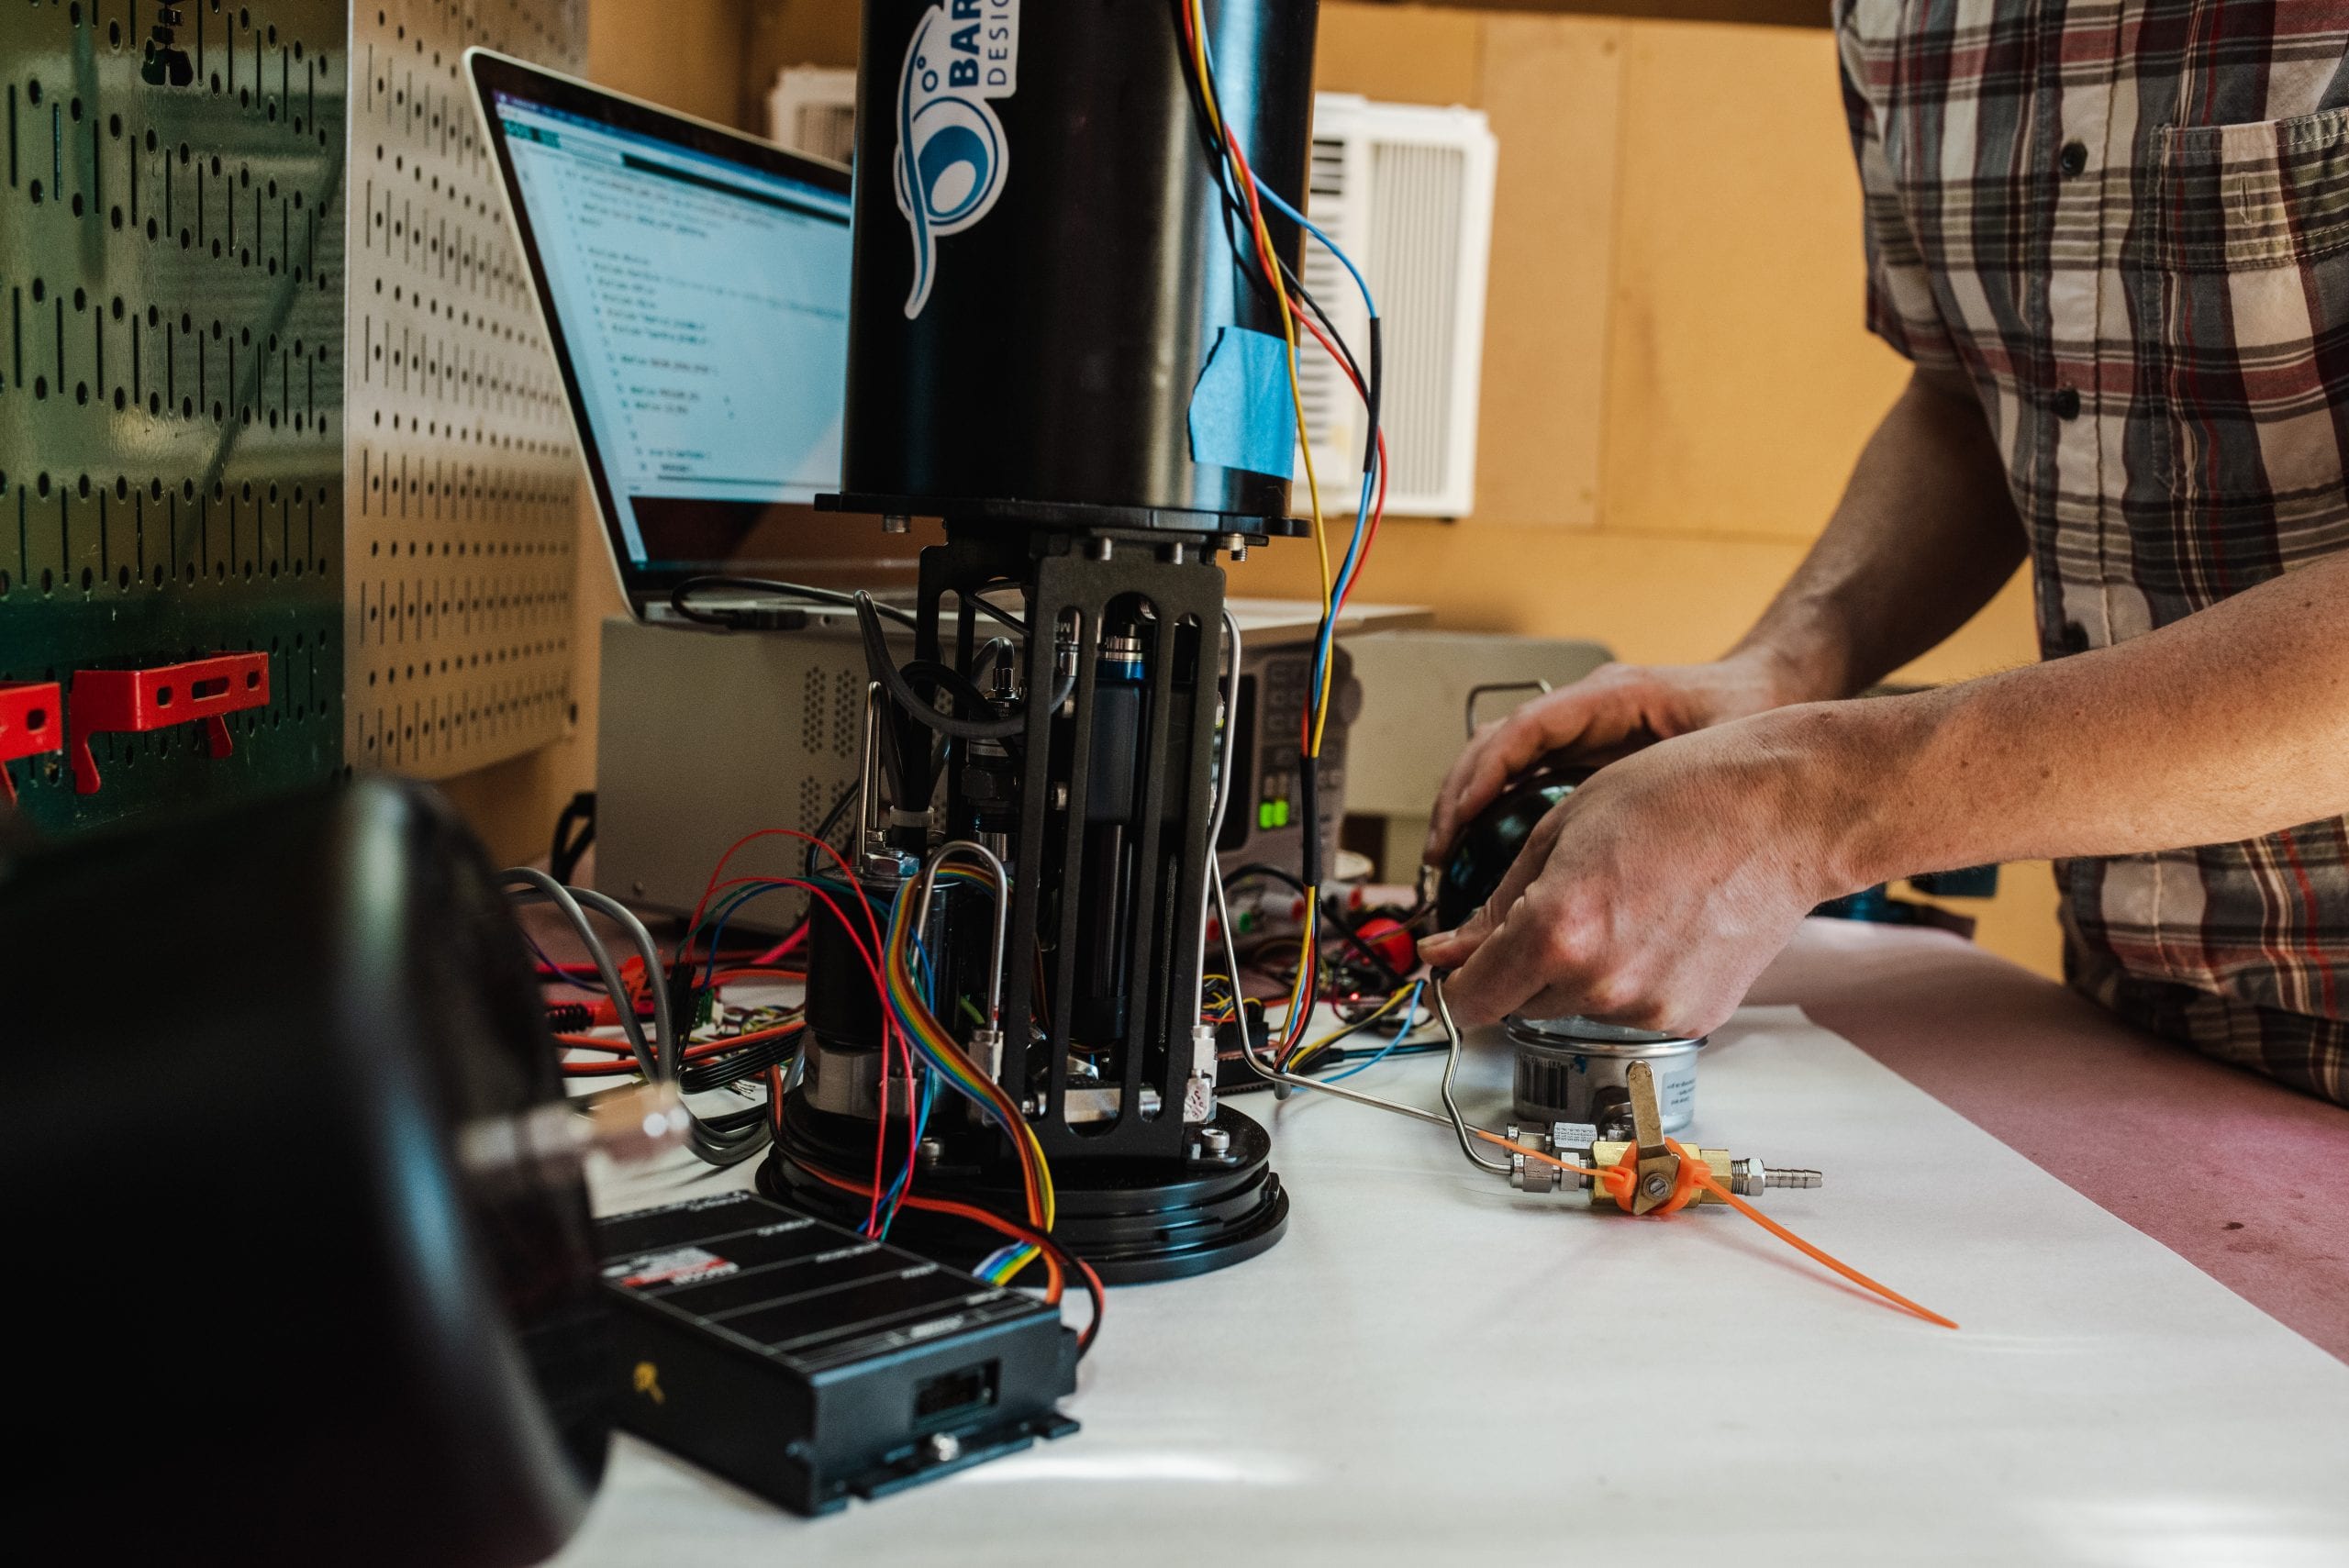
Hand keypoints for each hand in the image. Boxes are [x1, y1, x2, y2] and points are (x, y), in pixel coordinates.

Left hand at [1417, 708, 1859, 1032]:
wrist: (1787, 811)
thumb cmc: (1683, 795)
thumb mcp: (1563, 826)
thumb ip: (1499, 900)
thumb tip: (1453, 947)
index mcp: (1555, 930)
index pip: (1469, 999)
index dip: (1456, 980)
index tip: (1458, 965)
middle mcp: (1600, 982)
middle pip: (1519, 1004)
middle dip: (1521, 965)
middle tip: (1563, 905)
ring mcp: (1649, 1008)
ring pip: (1574, 1007)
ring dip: (1578, 970)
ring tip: (1627, 903)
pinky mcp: (1690, 1018)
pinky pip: (1628, 1010)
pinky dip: (1629, 978)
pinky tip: (1660, 926)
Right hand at [1423, 652, 1801, 867]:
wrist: (1774, 693)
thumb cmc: (1750, 710)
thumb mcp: (1716, 747)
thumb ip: (1676, 786)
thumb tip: (1630, 842)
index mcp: (1608, 697)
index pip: (1523, 730)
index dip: (1483, 776)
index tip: (1460, 820)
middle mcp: (1584, 712)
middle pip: (1495, 747)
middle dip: (1459, 799)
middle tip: (1441, 856)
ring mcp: (1580, 733)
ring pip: (1501, 765)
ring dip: (1470, 811)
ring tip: (1452, 865)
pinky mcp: (1586, 760)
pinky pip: (1526, 784)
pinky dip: (1500, 819)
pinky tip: (1494, 862)